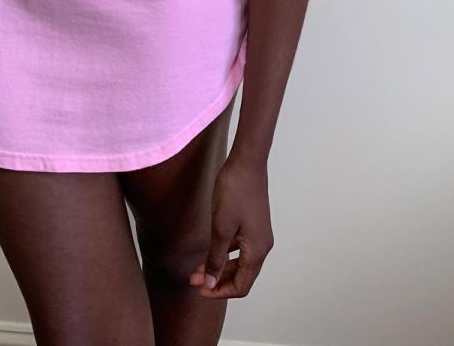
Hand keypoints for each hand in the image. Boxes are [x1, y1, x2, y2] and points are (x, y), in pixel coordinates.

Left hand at [188, 155, 273, 298]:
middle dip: (216, 280)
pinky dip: (224, 254)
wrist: (246, 162)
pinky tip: (209, 251)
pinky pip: (240, 248)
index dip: (219, 292)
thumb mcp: (221, 228)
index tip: (199, 289)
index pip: (241, 286)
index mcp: (257, 251)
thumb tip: (209, 282)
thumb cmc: (235, 192)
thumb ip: (215, 258)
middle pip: (241, 276)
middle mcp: (262, 246)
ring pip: (239, 262)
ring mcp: (258, 235)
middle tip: (192, 278)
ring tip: (196, 268)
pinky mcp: (253, 224)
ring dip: (219, 267)